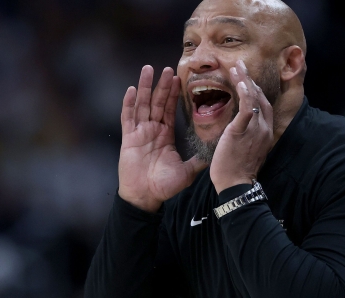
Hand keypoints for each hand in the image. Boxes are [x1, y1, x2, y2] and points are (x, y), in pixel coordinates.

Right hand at [118, 66, 207, 211]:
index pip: (169, 109)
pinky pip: (127, 117)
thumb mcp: (187, 171)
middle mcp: (152, 130)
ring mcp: (139, 133)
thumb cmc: (164, 186)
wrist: (146, 196)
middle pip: (156, 102)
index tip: (177, 78)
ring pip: (142, 104)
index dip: (173, 94)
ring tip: (148, 69)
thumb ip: (199, 160)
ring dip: (144, 87)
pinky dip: (129, 103)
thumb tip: (217, 153)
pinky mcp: (128, 138)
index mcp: (165, 134)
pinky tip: (131, 89)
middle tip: (167, 68)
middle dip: (161, 85)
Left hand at [210, 60, 273, 192]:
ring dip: (245, 80)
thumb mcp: (246, 149)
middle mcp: (264, 128)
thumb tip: (238, 126)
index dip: (255, 90)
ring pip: (253, 98)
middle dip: (250, 79)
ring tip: (236, 66)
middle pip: (260, 97)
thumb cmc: (237, 170)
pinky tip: (240, 81)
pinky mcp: (242, 131)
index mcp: (265, 132)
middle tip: (240, 65)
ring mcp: (255, 129)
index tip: (246, 79)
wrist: (236, 185)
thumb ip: (246, 135)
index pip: (262, 105)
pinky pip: (246, 108)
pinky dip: (244, 93)